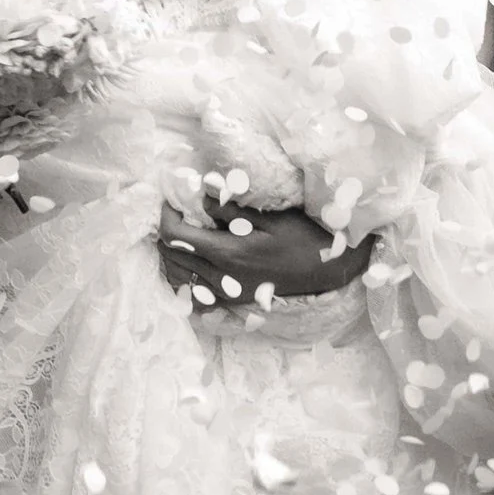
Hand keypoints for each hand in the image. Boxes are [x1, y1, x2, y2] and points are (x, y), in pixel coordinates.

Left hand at [156, 201, 376, 305]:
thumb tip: (201, 196)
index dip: (166, 215)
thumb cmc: (302, 237)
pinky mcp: (233, 298)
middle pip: (172, 257)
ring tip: (183, 234)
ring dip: (173, 254)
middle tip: (178, 212)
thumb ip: (232, 207)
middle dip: (168, 232)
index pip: (177, 237)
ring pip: (179, 276)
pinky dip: (185, 276)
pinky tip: (193, 262)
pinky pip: (194, 293)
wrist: (326, 269)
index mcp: (228, 253)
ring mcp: (227, 292)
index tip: (172, 200)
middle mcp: (222, 278)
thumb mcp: (271, 216)